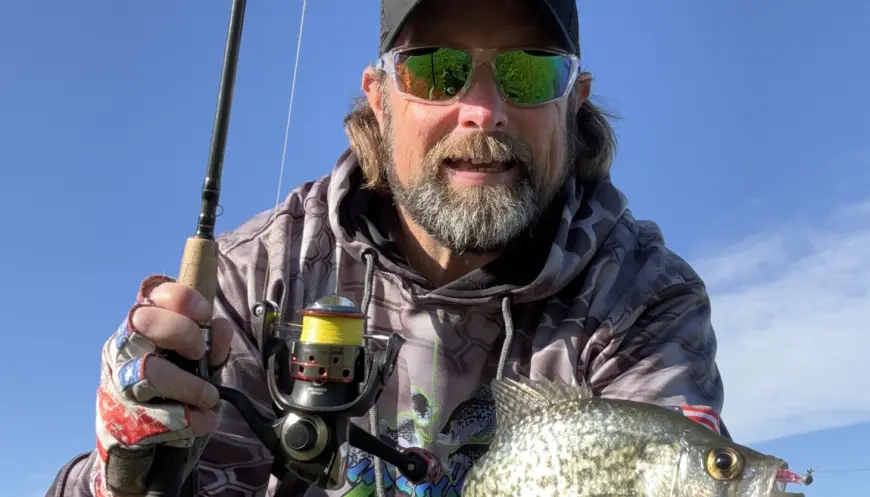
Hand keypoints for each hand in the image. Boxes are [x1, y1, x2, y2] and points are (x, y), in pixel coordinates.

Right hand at [93, 275, 233, 493]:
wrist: (135, 429)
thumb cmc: (171, 378)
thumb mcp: (195, 355)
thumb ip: (211, 339)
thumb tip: (221, 329)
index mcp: (142, 324)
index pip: (154, 294)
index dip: (182, 298)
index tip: (204, 313)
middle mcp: (124, 347)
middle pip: (143, 320)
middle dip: (181, 332)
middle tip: (199, 353)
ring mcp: (121, 382)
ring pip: (151, 372)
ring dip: (191, 386)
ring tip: (210, 397)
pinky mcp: (127, 416)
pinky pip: (163, 416)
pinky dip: (192, 419)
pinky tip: (202, 418)